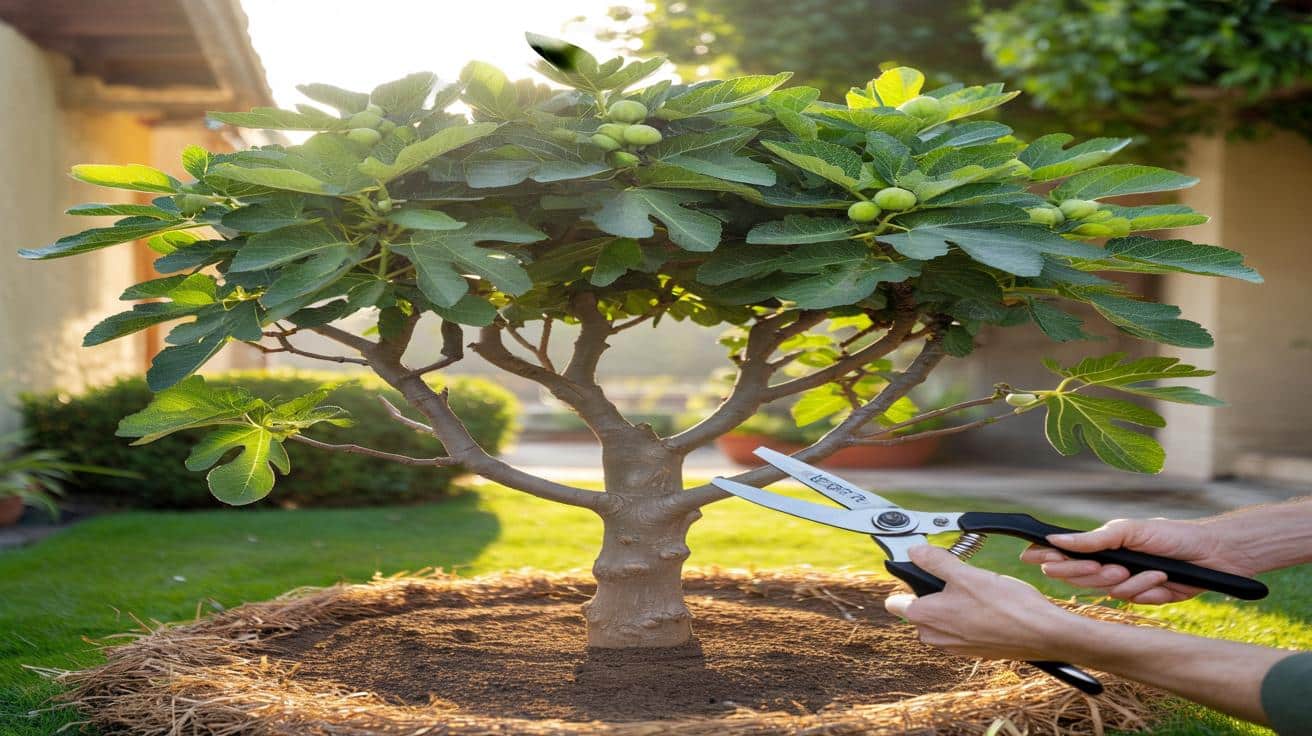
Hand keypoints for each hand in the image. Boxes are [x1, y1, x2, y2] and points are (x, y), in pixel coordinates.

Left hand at [884, 545, 1081, 661]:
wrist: (1044, 634)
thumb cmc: (1007, 606)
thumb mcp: (966, 574)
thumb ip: (935, 561)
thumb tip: (914, 551)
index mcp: (925, 618)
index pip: (895, 601)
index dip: (906, 581)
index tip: (919, 569)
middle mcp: (934, 637)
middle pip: (919, 609)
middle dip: (933, 592)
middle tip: (958, 578)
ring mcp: (953, 646)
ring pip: (941, 618)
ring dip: (953, 604)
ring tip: (978, 592)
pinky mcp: (972, 650)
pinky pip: (960, 629)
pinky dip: (969, 616)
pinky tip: (989, 606)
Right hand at [1020, 517, 1256, 603]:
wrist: (1215, 553)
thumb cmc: (1172, 535)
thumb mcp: (1129, 531)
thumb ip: (1092, 539)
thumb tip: (1055, 538)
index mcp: (1101, 546)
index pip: (1064, 554)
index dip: (1046, 556)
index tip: (1030, 555)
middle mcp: (1109, 565)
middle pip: (1078, 578)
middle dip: (1090, 573)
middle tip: (1105, 566)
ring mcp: (1127, 582)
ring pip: (1107, 592)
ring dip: (1127, 580)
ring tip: (1147, 568)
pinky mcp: (1146, 598)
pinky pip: (1134, 600)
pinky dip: (1148, 589)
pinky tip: (1163, 578)